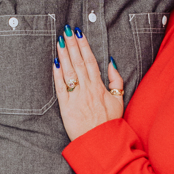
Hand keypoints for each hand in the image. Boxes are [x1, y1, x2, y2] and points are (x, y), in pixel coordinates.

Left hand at [52, 25, 124, 141]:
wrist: (101, 143)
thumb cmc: (110, 123)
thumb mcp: (119, 100)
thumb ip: (116, 81)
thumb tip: (111, 62)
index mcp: (99, 87)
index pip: (90, 61)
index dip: (84, 46)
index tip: (78, 33)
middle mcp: (87, 89)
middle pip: (78, 62)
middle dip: (71, 45)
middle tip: (66, 30)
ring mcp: (76, 98)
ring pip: (69, 72)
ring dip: (64, 55)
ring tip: (59, 41)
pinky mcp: (66, 108)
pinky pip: (60, 88)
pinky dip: (57, 75)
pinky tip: (54, 63)